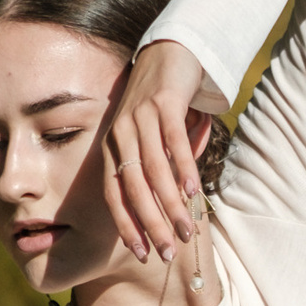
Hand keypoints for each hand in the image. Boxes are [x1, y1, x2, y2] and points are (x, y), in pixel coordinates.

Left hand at [102, 41, 210, 263]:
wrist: (170, 51)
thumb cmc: (161, 105)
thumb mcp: (151, 139)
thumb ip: (157, 171)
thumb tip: (173, 208)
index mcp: (113, 148)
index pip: (114, 195)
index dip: (127, 226)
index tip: (142, 254)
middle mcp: (120, 135)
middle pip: (134, 189)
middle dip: (151, 225)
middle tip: (166, 254)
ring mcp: (140, 118)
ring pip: (155, 171)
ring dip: (171, 205)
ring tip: (186, 231)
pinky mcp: (163, 102)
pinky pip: (173, 142)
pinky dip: (183, 169)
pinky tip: (193, 192)